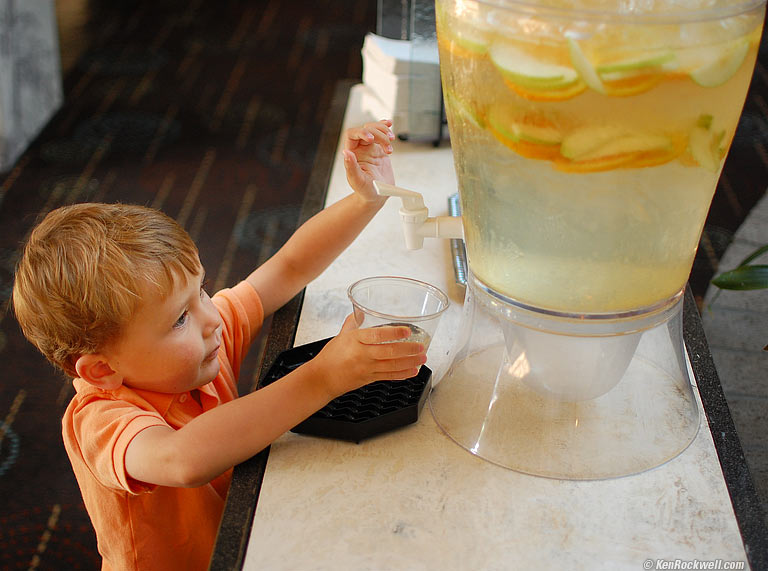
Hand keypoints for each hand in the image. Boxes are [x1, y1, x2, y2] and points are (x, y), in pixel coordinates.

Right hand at [308, 314, 426, 399]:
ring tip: (422, 358)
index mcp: (355, 340)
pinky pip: (389, 376)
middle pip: (389, 351)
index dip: (394, 332)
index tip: (407, 330)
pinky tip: (413, 371)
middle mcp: (362, 354)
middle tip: (421, 346)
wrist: (322, 378)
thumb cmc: (330, 357)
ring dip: (410, 362)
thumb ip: (353, 323)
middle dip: (408, 350)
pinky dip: (403, 374)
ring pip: (392, 365)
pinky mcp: (369, 378)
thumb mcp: (341, 336)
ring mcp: (366, 368)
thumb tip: (361, 311)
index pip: (377, 335)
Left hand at [343, 119, 394, 203]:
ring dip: (384, 132)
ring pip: (375, 129)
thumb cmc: (366, 191)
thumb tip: (346, 152)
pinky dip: (386, 128)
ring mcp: (370, 148)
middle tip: (388, 145)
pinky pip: (381, 134)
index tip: (371, 139)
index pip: (352, 134)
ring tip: (392, 142)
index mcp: (352, 154)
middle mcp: (360, 149)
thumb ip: (351, 167)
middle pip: (366, 129)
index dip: (361, 132)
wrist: (378, 195)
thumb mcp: (358, 181)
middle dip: (378, 134)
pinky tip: (390, 126)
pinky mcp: (380, 149)